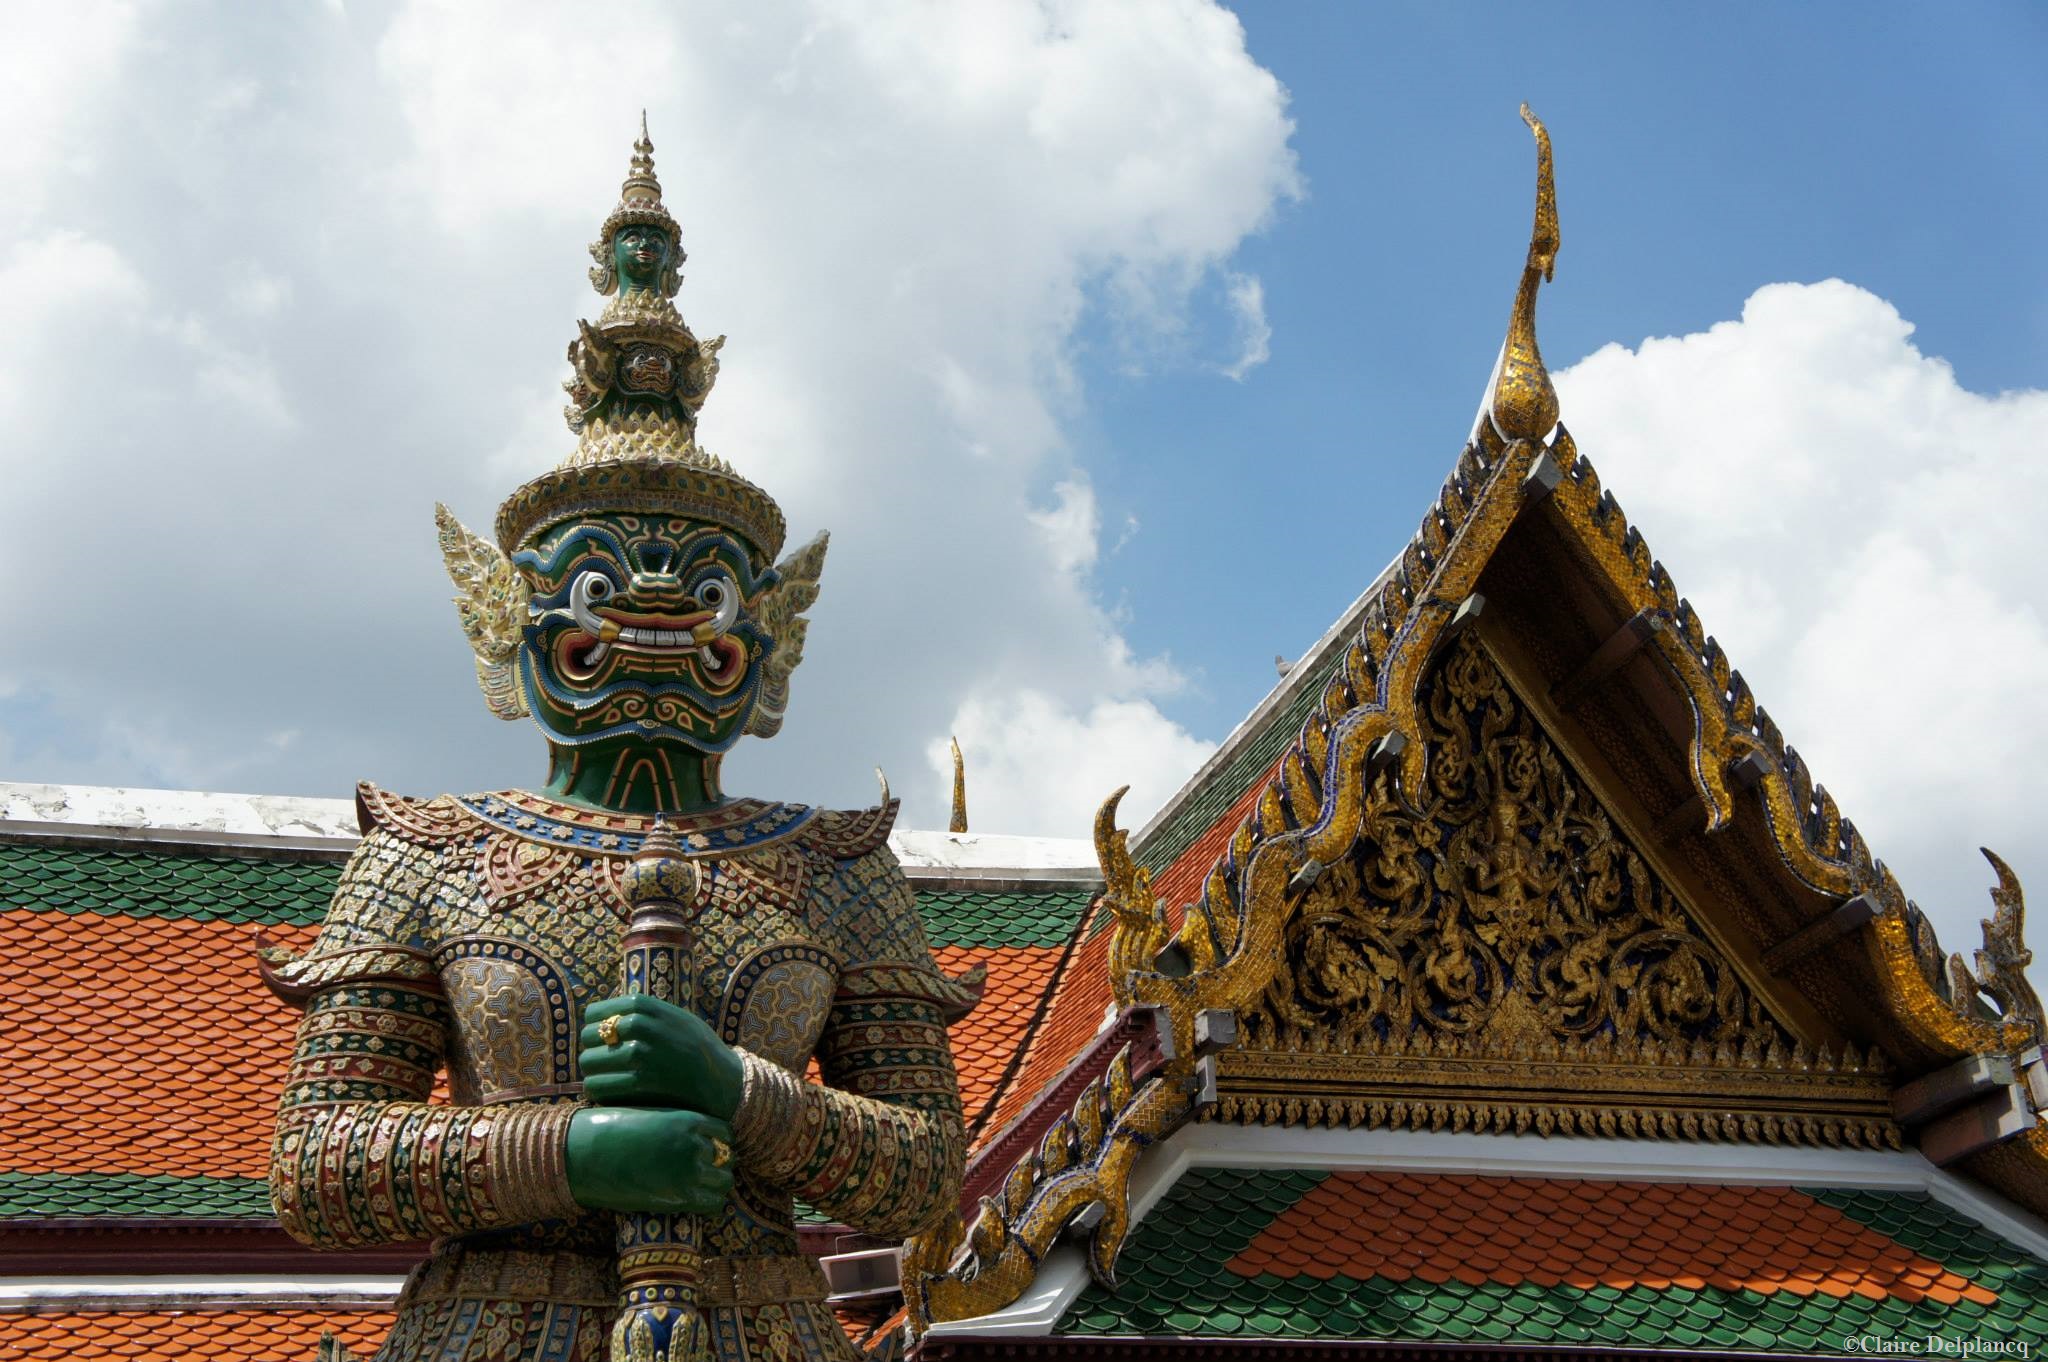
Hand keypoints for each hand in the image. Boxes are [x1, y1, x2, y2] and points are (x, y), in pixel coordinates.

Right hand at [566, 1108, 733, 1215]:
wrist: (585, 1155)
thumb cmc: (610, 1132)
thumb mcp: (651, 1117)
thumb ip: (676, 1127)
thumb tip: (693, 1141)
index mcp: (689, 1119)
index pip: (725, 1133)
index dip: (717, 1143)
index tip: (707, 1152)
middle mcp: (695, 1145)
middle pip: (728, 1158)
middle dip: (719, 1166)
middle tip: (703, 1173)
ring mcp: (690, 1172)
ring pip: (725, 1183)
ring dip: (715, 1186)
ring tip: (698, 1189)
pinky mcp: (680, 1198)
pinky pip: (713, 1204)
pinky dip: (708, 1204)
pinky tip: (691, 1201)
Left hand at [579, 993, 743, 1119]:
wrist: (721, 1077)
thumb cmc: (696, 1046)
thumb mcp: (673, 1016)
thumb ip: (643, 1013)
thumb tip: (607, 1017)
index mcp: (645, 1006)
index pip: (595, 1012)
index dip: (593, 1026)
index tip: (602, 1038)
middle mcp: (639, 1026)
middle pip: (588, 1036)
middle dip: (592, 1049)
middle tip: (603, 1061)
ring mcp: (639, 1055)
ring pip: (588, 1062)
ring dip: (593, 1072)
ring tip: (606, 1077)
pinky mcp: (639, 1083)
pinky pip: (598, 1087)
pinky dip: (599, 1091)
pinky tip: (611, 1092)